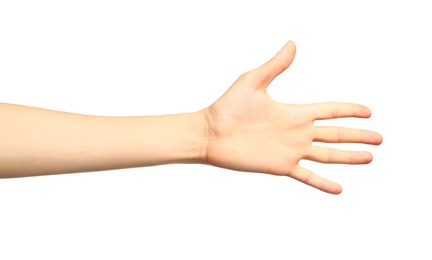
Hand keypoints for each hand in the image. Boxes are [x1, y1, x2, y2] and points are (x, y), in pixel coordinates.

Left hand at [202, 41, 382, 193]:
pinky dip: (322, 182)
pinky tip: (338, 188)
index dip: (349, 110)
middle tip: (379, 138)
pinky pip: (306, 175)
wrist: (210, 134)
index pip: (328, 110)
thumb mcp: (253, 82)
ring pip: (327, 155)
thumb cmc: (228, 107)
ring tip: (369, 158)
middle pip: (335, 134)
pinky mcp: (280, 165)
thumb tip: (292, 44)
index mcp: (293, 112)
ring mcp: (290, 150)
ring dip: (349, 157)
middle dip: (357, 135)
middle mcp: (296, 132)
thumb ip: (275, 66)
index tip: (368, 112)